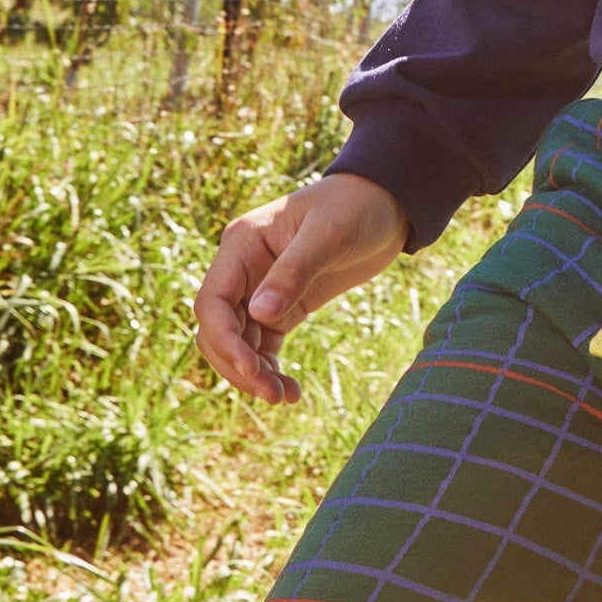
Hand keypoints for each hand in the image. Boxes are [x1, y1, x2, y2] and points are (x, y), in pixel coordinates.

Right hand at [195, 173, 409, 405]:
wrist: (388, 203)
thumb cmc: (357, 207)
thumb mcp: (329, 235)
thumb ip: (294, 271)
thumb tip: (257, 315)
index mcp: (241, 244)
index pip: (212, 302)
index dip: (225, 340)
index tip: (252, 368)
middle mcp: (242, 268)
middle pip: (219, 330)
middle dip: (238, 365)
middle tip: (272, 394)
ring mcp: (260, 289)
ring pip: (239, 343)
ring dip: (254, 374)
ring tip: (285, 397)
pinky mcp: (284, 304)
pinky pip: (263, 345)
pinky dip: (270, 369)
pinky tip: (291, 391)